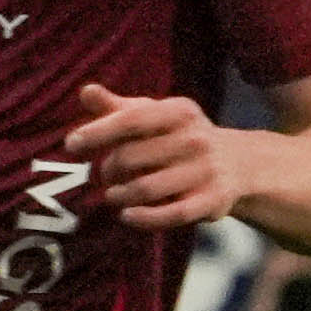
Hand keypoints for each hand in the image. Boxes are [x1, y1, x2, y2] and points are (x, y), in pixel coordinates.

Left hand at [60, 88, 247, 231]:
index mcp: (179, 112)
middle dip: (108, 169)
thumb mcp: (153, 115)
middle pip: (130, 157)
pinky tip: (126, 215)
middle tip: (104, 175)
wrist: (239, 163)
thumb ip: (117, 108)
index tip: (71, 145)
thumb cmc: (178, 136)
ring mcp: (206, 171)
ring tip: (112, 194)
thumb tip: (86, 92)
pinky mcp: (212, 201)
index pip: (131, 119)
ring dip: (118, 195)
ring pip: (145, 188)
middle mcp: (195, 140)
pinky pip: (171, 214)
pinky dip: (143, 218)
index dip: (97, 132)